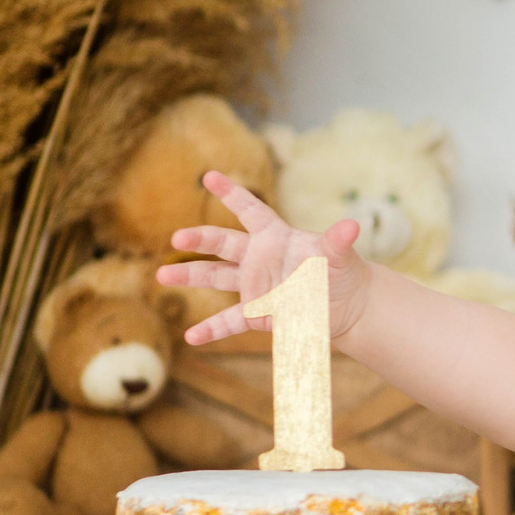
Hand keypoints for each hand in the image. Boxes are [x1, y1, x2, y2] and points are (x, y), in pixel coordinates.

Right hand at [157, 171, 371, 345]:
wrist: (345, 307)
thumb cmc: (342, 273)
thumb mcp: (340, 257)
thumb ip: (338, 242)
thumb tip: (352, 226)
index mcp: (275, 236)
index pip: (250, 210)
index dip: (232, 194)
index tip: (209, 176)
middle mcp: (259, 258)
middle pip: (224, 244)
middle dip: (200, 239)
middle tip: (178, 238)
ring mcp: (255, 286)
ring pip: (217, 277)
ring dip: (190, 277)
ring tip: (162, 276)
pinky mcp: (258, 314)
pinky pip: (230, 321)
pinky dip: (212, 329)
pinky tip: (191, 337)